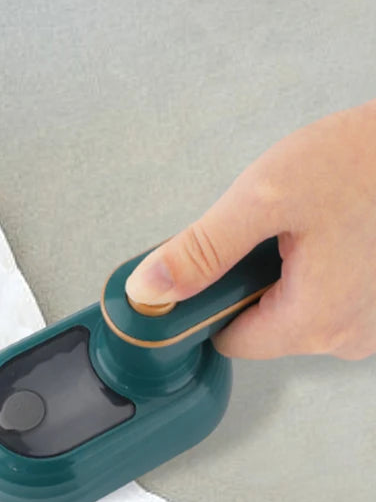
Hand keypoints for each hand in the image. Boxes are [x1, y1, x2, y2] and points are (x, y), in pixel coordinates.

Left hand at [124, 100, 375, 359]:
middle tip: (278, 229)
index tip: (218, 263)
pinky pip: (332, 299)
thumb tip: (148, 293)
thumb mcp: (266, 196)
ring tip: (315, 225)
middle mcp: (350, 338)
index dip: (213, 303)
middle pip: (264, 328)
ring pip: (298, 312)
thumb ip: (201, 250)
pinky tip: (337, 231)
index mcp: (316, 322)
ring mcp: (374, 326)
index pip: (230, 342)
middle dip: (256, 281)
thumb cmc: (366, 159)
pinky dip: (322, 270)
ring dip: (290, 273)